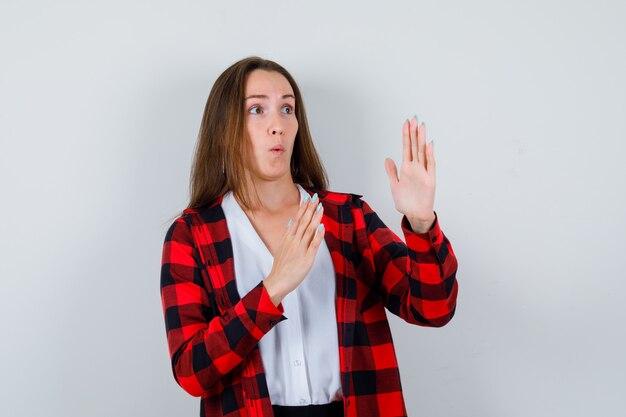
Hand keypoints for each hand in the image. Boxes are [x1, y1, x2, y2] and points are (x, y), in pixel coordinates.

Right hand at [263, 194, 324, 305]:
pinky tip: (322, 226)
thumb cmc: (281, 267)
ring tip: (320, 207)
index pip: (296, 219)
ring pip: (309, 230)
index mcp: (288, 238)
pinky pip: (314, 244)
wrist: (277, 282)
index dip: (303, 208)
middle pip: (303, 222)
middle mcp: (294, 241)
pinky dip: (318, 235)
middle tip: (316, 198)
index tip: (308, 198)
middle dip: (310, 209)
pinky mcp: (306, 258)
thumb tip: (290, 221)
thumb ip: (287, 234)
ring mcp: (300, 249)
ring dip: (315, 218)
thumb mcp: (281, 247)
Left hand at [384, 116, 435, 232]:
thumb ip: (391, 172)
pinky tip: (429, 144)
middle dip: (414, 133)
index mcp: (406, 168)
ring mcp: (423, 172)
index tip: (406, 123)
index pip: (407, 148)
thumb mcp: (394, 186)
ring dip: (422, 140)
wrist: (415, 215)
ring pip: (423, 153)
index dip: (406, 135)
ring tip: (421, 126)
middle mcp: (416, 168)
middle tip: (414, 118)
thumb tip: (387, 158)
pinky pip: (430, 165)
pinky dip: (430, 155)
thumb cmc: (406, 202)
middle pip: (415, 147)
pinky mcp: (430, 180)